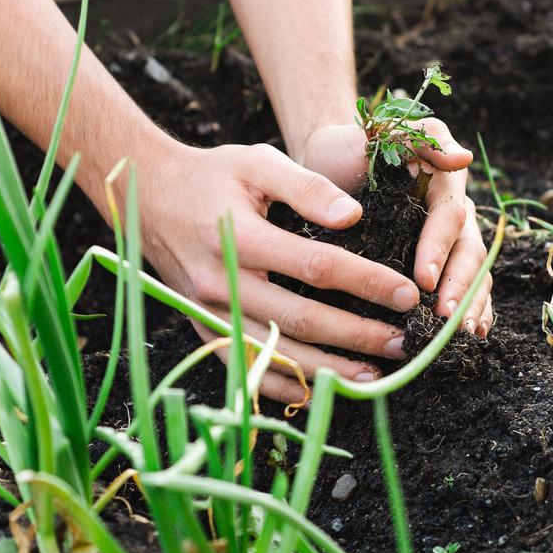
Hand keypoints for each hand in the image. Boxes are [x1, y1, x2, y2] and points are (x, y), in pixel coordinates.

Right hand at [137, 140, 422, 404]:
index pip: (315, 267)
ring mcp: (208, 313)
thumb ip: (307, 185)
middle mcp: (221, 283)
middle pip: (300, 320)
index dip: (365, 282)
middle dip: (357, 335)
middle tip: (401, 342)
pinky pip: (246, 368)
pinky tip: (321, 390)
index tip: (405, 294)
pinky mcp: (203, 330)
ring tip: (374, 376)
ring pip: (276, 353)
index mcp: (239, 237)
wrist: (146, 198)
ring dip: (328, 370)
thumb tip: (353, 216)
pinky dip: (284, 386)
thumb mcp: (257, 162)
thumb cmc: (211, 176)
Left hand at [294, 121, 493, 336]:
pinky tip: (465, 337)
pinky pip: (464, 288)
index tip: (423, 279)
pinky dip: (470, 311)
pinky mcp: (438, 261)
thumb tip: (463, 159)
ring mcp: (448, 240)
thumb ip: (419, 140)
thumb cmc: (351, 148)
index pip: (450, 218)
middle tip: (446, 318)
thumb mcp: (380, 132)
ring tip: (460, 335)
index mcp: (443, 183)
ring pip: (474, 274)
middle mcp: (453, 212)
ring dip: (470, 305)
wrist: (328, 163)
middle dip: (461, 287)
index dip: (439, 249)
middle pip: (470, 252)